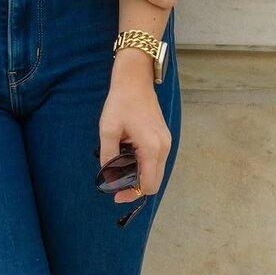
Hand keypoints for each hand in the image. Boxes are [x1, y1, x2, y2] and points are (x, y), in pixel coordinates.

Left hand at [99, 72, 171, 203]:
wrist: (135, 80)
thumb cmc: (121, 103)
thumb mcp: (108, 129)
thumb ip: (109, 156)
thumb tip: (109, 177)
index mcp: (152, 148)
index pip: (148, 185)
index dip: (132, 193)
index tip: (115, 194)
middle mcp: (164, 148)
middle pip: (154, 182)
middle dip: (135, 187)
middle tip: (116, 184)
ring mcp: (166, 142)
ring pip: (156, 172)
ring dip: (140, 175)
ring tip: (120, 167)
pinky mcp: (164, 137)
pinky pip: (156, 160)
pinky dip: (144, 165)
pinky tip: (129, 157)